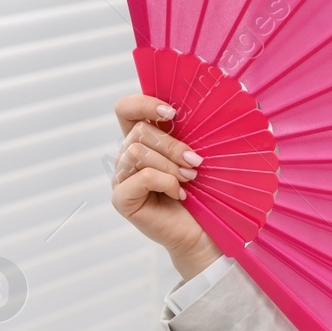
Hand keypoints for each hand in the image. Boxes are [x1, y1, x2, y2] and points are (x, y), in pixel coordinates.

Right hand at [110, 94, 221, 280]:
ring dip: (171, 165)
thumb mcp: (199, 153)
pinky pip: (141, 177)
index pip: (126, 109)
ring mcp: (122, 178)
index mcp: (143, 140)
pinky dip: (166, 182)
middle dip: (172, 145)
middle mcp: (127, 156)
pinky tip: (178, 194)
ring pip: (136, 152)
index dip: (143, 103)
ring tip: (189, 180)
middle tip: (195, 163)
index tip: (172, 111)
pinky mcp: (122, 198)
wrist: (205, 231)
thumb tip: (209, 99)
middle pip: (137, 131)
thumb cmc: (205, 191)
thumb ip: (191, 130)